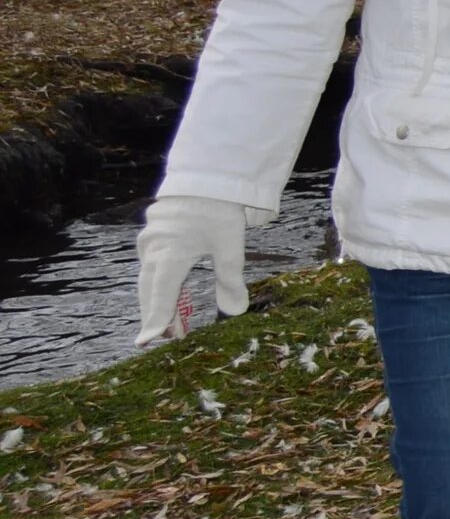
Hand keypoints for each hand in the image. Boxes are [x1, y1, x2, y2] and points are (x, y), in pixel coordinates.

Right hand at [136, 195, 249, 343]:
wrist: (206, 174)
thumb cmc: (218, 209)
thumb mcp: (230, 246)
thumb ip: (230, 280)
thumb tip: (234, 313)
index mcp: (169, 255)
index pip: (160, 297)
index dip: (155, 321)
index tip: (146, 343)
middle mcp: (152, 250)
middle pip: (150, 292)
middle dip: (158, 316)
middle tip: (170, 338)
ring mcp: (149, 240)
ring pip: (149, 278)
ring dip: (159, 300)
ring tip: (174, 324)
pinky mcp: (153, 233)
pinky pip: (152, 264)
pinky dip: (160, 281)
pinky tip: (172, 292)